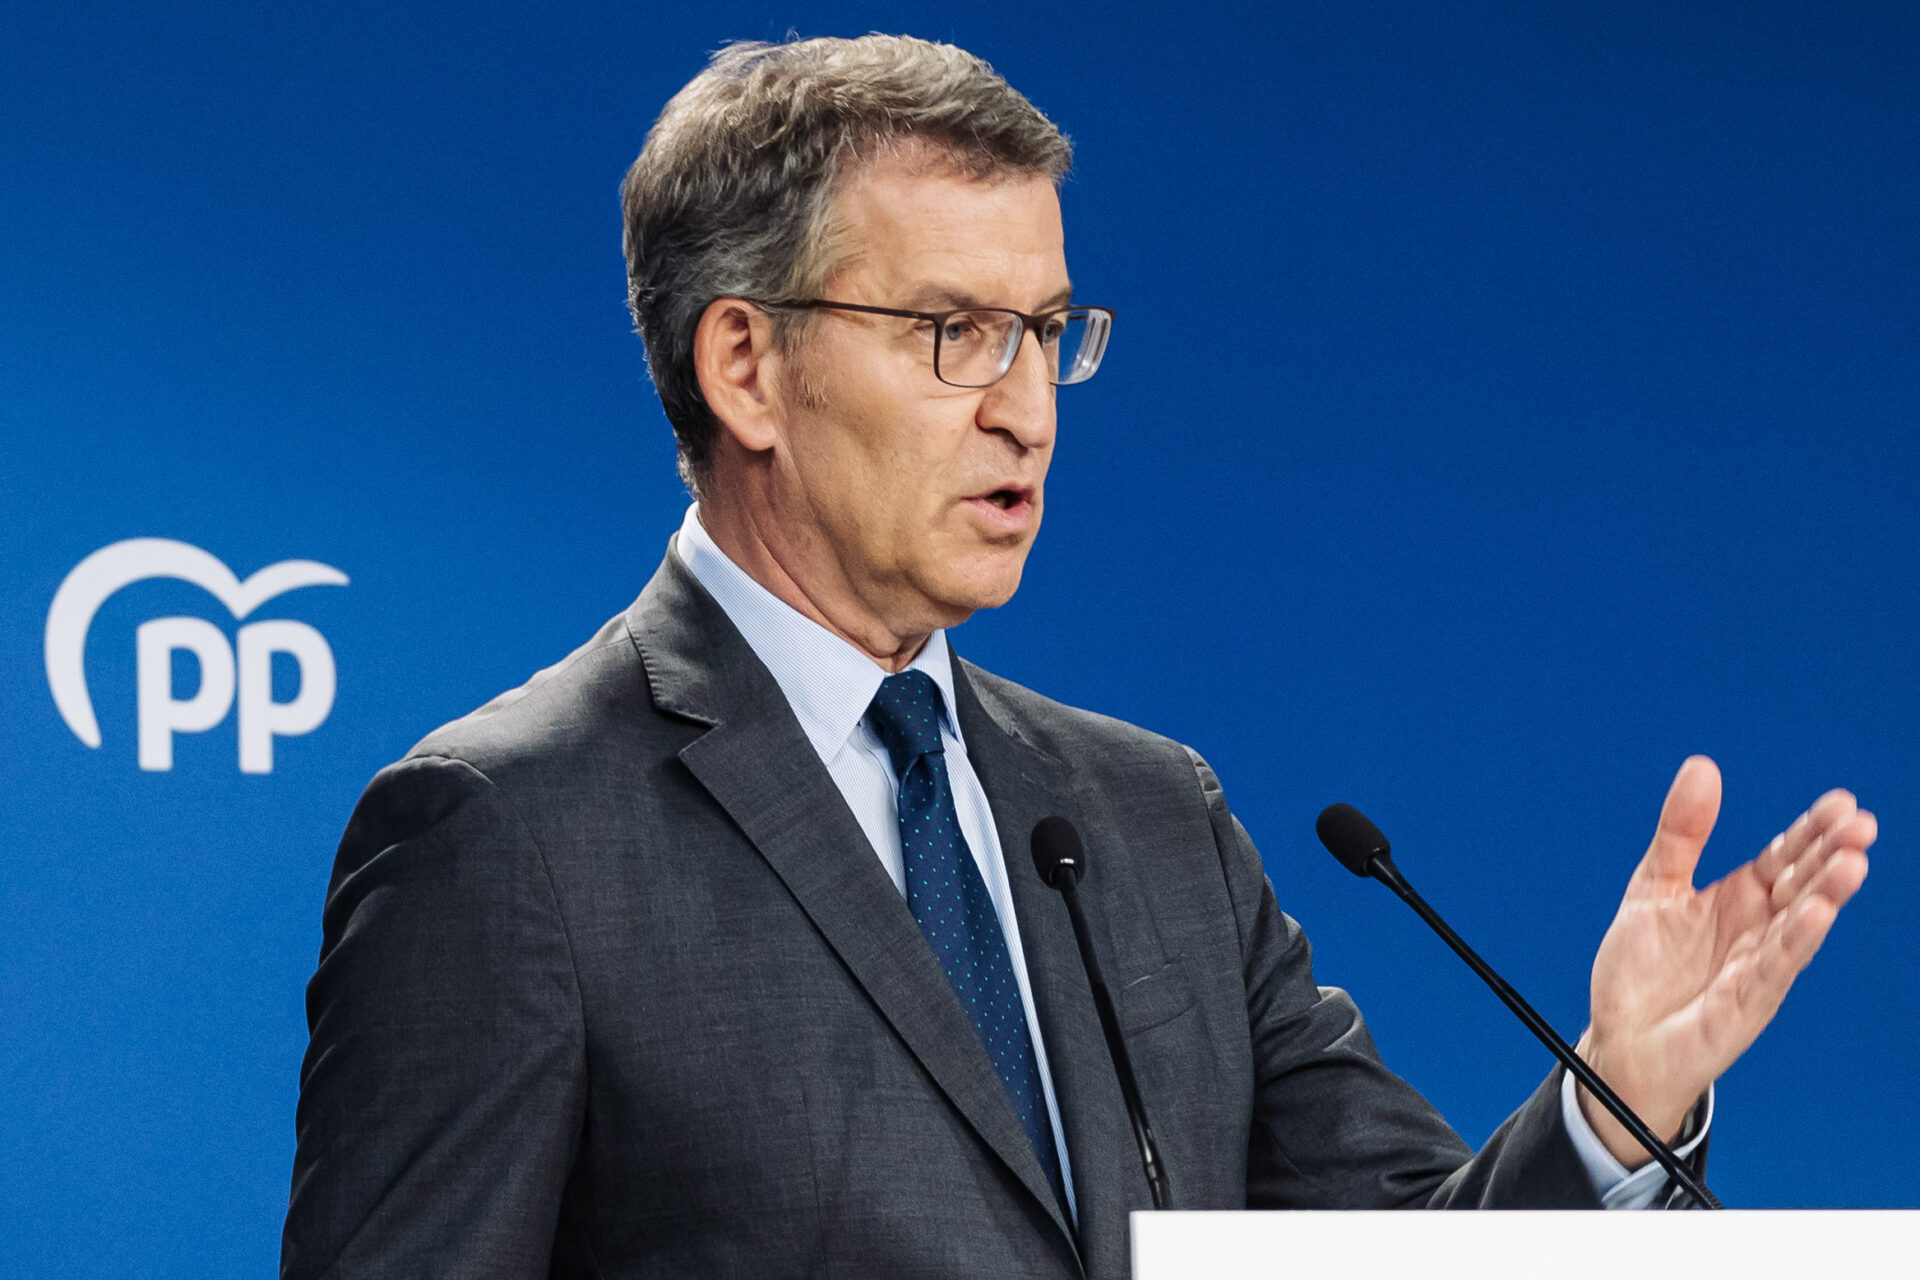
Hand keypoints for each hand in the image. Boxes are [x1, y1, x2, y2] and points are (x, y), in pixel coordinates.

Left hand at [1577, 756, 1874, 1166]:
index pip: (1783, 857)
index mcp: (1738, 898)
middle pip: (1802, 883)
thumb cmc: (1642, 970)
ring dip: (1827, 893)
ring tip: (1853, 862)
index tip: (1841, 802)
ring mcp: (1757, 966)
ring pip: (1800, 923)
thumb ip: (1681, 832)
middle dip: (1831, 854)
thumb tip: (1702, 768)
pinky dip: (1797, 940)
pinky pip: (1776, 966)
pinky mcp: (1746, 1002)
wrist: (1620, 1041)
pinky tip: (1819, 914)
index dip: (1810, 831)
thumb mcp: (1654, 886)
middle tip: (1860, 824)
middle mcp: (1757, 929)